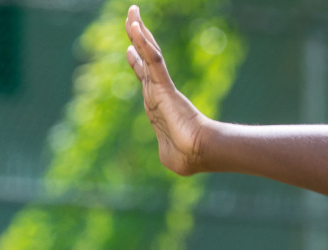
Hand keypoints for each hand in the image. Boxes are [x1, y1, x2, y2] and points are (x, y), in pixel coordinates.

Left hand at [124, 5, 209, 175]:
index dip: (137, 61)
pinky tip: (135, 27)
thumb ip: (164, 146)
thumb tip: (168, 154)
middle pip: (145, 58)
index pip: (145, 77)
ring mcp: (160, 88)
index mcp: (156, 105)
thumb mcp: (168, 153)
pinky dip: (144, 44)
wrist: (198, 152)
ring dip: (139, 33)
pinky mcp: (164, 87)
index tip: (129, 48)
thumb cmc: (186, 157)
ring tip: (131, 12)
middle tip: (131, 18)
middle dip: (137, 38)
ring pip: (148, 53)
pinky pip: (153, 61)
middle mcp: (157, 92)